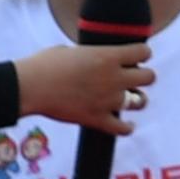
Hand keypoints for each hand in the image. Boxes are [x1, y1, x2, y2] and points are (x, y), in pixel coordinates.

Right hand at [16, 40, 150, 134]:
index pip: (144, 52)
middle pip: (149, 77)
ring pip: (141, 102)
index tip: (137, 56)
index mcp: (108, 56)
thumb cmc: (45, 64)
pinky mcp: (98, 119)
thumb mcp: (72, 50)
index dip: (142, 53)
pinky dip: (127, 127)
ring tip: (130, 98)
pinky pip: (123, 128)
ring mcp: (108, 100)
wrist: (30, 87)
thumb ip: (92, 56)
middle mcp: (114, 78)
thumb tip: (95, 59)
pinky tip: (126, 124)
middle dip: (143, 76)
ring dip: (137, 99)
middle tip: (133, 77)